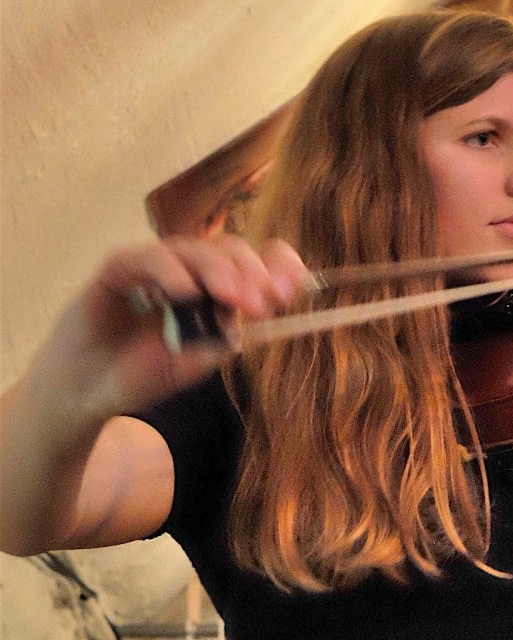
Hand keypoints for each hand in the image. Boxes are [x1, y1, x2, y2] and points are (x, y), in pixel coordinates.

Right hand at [42, 235, 307, 423]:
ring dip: (217, 270)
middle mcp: (188, 271)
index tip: (295, 289)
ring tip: (231, 297)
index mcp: (214, 288)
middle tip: (264, 301)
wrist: (89, 390)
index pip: (253, 262)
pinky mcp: (118, 269)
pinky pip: (147, 260)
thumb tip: (271, 314)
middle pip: (228, 250)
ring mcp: (154, 267)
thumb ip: (230, 336)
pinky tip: (185, 292)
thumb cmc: (145, 372)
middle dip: (252, 272)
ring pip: (192, 249)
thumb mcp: (200, 358)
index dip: (276, 267)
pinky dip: (170, 271)